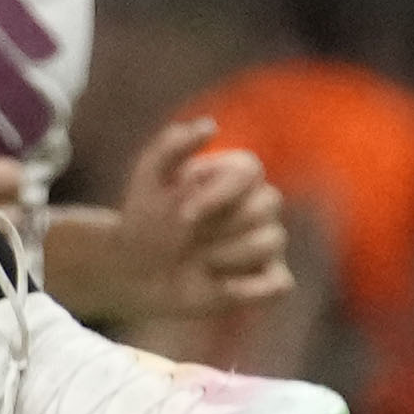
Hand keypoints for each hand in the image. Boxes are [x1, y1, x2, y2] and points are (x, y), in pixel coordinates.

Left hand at [107, 115, 290, 320]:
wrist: (134, 271)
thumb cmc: (144, 220)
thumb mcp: (148, 178)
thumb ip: (173, 145)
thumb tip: (210, 126)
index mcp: (233, 175)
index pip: (250, 170)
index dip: (221, 192)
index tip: (184, 214)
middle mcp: (255, 206)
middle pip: (268, 204)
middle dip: (221, 224)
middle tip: (186, 238)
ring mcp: (262, 245)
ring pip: (272, 240)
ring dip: (228, 254)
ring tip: (198, 262)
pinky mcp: (263, 283)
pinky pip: (280, 284)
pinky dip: (252, 288)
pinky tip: (218, 287)